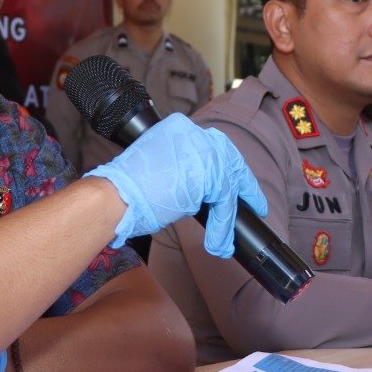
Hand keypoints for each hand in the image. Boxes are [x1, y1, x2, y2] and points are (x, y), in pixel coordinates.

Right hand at [85, 114, 267, 256]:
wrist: (115, 195)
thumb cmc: (126, 190)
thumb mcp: (158, 166)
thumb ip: (182, 169)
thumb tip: (202, 189)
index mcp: (180, 128)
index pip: (214, 146)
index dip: (227, 168)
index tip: (236, 183)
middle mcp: (194, 133)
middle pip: (230, 158)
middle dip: (245, 185)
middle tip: (256, 204)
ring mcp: (203, 150)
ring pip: (228, 186)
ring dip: (228, 218)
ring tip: (224, 240)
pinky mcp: (208, 173)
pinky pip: (225, 205)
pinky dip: (222, 228)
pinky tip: (217, 243)